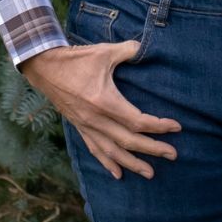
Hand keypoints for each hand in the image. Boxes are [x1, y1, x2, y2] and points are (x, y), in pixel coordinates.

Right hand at [21, 42, 180, 179]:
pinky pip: (95, 150)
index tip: (176, 127)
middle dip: (153, 149)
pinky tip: (118, 174)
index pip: (137, 121)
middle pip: (129, 141)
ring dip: (133, 164)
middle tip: (173, 155)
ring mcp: (86, 126)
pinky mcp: (80, 128)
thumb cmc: (76, 59)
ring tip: (150, 173)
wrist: (45, 68)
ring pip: (113, 152)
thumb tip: (145, 47)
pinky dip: (108, 163)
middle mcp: (96, 119)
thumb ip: (128, 50)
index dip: (158, 126)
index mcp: (104, 101)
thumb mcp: (104, 52)